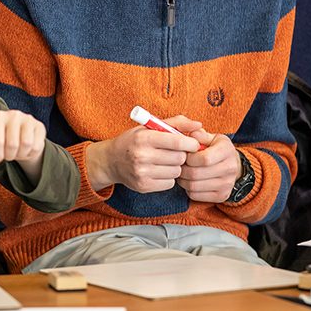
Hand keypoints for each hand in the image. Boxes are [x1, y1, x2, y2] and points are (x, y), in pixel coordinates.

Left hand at [0, 110, 46, 183]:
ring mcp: (28, 119)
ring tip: (16, 152)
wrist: (16, 138)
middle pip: (13, 144)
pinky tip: (26, 149)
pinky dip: (30, 153)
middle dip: (9, 155)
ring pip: (27, 144)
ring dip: (20, 154)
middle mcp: (13, 114)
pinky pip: (37, 146)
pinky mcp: (39, 126)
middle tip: (7, 155)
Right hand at [86, 115, 201, 191]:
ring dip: (175, 167)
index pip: (177, 141)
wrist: (111, 161)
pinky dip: (168, 178)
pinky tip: (159, 171)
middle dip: (181, 155)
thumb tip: (199, 125)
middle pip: (179, 158)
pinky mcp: (143, 186)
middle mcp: (141, 156)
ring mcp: (142, 173)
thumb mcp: (150, 127)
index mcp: (144, 138)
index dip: (190, 143)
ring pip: (176, 172)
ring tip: (165, 161)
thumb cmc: (134, 141)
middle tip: (175, 152)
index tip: (193, 144)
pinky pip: (169, 183)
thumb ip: (176, 123)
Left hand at [176, 130, 241, 202]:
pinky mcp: (222, 196)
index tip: (185, 155)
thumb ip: (199, 135)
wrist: (233, 165)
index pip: (204, 159)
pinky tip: (188, 181)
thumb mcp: (211, 137)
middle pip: (196, 174)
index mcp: (227, 150)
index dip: (189, 158)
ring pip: (194, 186)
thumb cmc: (216, 149)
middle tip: (178, 165)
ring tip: (181, 173)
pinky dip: (187, 189)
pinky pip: (196, 196)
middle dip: (182, 169)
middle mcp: (230, 168)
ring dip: (182, 180)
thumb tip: (191, 134)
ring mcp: (227, 185)